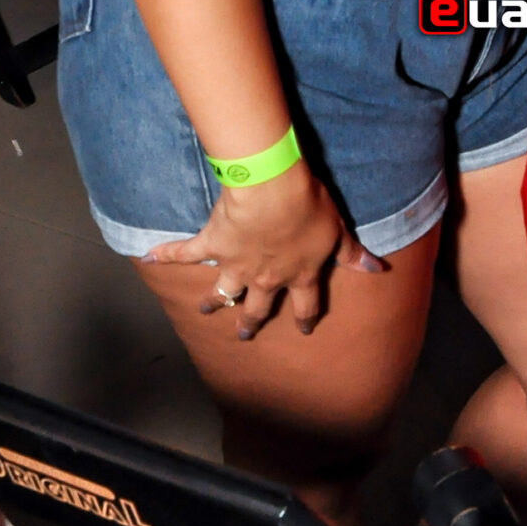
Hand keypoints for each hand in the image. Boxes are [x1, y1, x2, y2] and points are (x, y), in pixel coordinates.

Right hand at [143, 162, 369, 337]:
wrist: (273, 190)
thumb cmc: (310, 207)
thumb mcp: (338, 230)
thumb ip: (353, 253)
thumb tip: (377, 270)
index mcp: (300, 275)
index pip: (305, 304)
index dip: (304, 317)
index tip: (302, 329)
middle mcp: (266, 277)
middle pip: (258, 307)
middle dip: (252, 322)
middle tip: (245, 335)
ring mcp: (237, 265)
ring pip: (223, 290)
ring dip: (214, 300)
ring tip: (206, 309)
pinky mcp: (213, 245)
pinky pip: (186, 254)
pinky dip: (166, 255)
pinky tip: (149, 257)